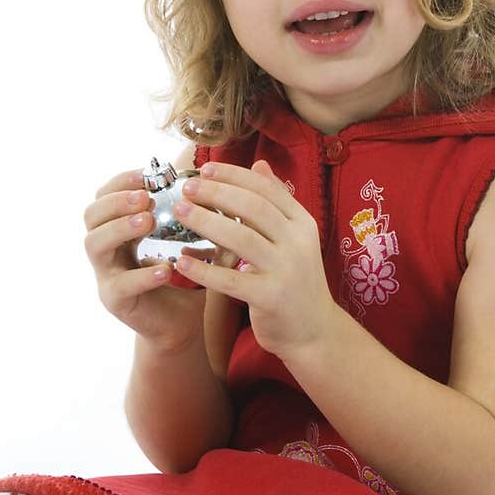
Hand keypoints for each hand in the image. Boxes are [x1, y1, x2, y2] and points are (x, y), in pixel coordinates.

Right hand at [83, 169, 206, 352]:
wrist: (182, 325)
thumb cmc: (185, 279)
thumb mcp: (192, 244)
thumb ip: (204, 221)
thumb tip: (227, 192)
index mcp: (121, 230)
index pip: (106, 196)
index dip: (121, 182)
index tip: (146, 173)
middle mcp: (108, 249)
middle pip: (91, 215)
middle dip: (116, 201)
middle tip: (145, 197)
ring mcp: (106, 275)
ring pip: (94, 244)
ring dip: (120, 228)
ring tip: (148, 221)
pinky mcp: (114, 301)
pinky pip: (120, 285)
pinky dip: (141, 275)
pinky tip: (164, 269)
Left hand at [170, 159, 336, 362]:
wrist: (313, 331)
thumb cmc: (296, 281)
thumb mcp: (294, 238)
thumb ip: (276, 202)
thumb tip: (259, 163)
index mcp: (303, 223)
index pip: (267, 189)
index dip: (234, 175)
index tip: (206, 168)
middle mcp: (298, 243)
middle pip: (253, 207)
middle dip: (216, 193)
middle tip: (187, 188)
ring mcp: (286, 270)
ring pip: (240, 238)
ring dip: (206, 222)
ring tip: (180, 212)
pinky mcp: (270, 298)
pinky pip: (230, 279)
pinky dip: (203, 269)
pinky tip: (181, 261)